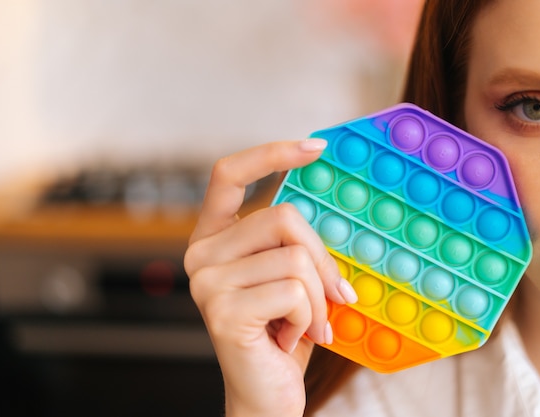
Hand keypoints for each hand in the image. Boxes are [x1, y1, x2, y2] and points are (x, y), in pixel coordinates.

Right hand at [185, 139, 356, 416]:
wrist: (266, 393)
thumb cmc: (283, 332)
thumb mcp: (291, 277)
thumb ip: (296, 242)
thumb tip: (337, 210)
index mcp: (214, 236)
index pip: (228, 175)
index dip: (271, 153)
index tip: (316, 148)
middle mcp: (201, 253)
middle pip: (282, 217)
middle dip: (324, 258)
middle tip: (339, 294)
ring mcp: (207, 282)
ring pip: (295, 257)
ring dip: (318, 297)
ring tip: (307, 324)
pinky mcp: (223, 310)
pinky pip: (294, 291)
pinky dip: (310, 317)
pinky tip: (292, 338)